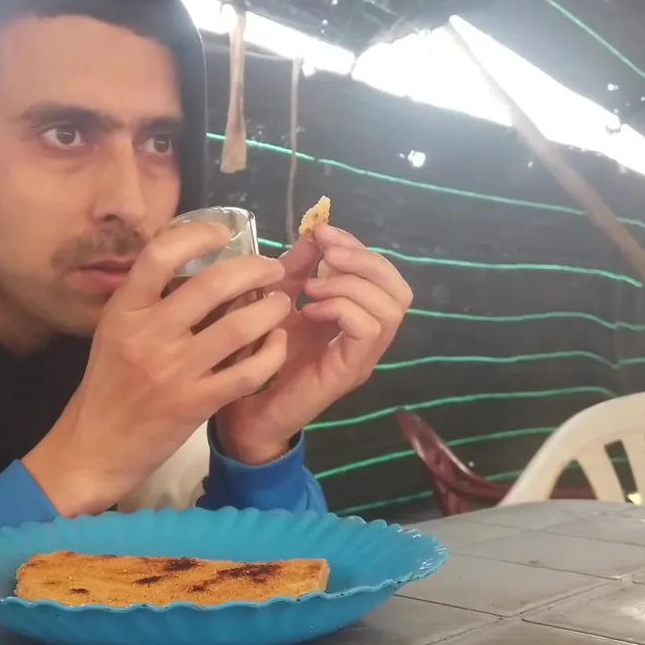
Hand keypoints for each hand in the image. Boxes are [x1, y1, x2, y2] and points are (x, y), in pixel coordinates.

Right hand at [24, 222, 292, 515]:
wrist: (93, 447)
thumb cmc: (108, 384)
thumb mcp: (115, 331)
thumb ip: (149, 300)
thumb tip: (196, 262)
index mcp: (125, 311)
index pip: (160, 254)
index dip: (198, 234)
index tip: (224, 233)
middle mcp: (147, 335)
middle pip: (213, 284)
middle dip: (255, 268)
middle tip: (272, 268)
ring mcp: (173, 371)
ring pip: (240, 326)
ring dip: (270, 308)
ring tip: (280, 303)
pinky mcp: (194, 405)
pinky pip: (247, 372)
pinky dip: (271, 353)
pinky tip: (277, 344)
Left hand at [214, 223, 412, 463]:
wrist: (244, 412)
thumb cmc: (260, 356)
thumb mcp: (278, 299)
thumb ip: (299, 268)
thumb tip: (315, 232)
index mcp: (356, 317)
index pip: (384, 274)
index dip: (358, 246)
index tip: (322, 232)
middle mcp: (368, 338)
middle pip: (400, 290)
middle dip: (365, 261)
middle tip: (327, 254)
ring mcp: (361, 357)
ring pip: (390, 309)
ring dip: (350, 285)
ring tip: (311, 288)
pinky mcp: (348, 371)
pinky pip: (368, 331)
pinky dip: (341, 308)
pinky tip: (310, 310)